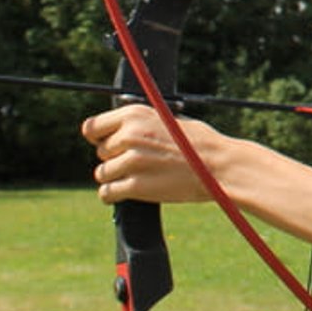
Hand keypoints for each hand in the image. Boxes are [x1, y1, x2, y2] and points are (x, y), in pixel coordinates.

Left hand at [82, 104, 217, 204]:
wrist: (220, 166)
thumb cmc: (200, 143)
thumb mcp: (168, 119)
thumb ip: (139, 124)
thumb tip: (117, 131)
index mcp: (135, 115)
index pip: (92, 127)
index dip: (99, 137)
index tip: (109, 145)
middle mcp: (129, 135)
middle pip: (101, 152)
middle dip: (115, 158)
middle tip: (139, 163)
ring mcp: (131, 161)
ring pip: (102, 174)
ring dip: (116, 178)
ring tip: (139, 177)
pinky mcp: (135, 186)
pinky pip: (107, 193)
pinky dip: (115, 195)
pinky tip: (131, 191)